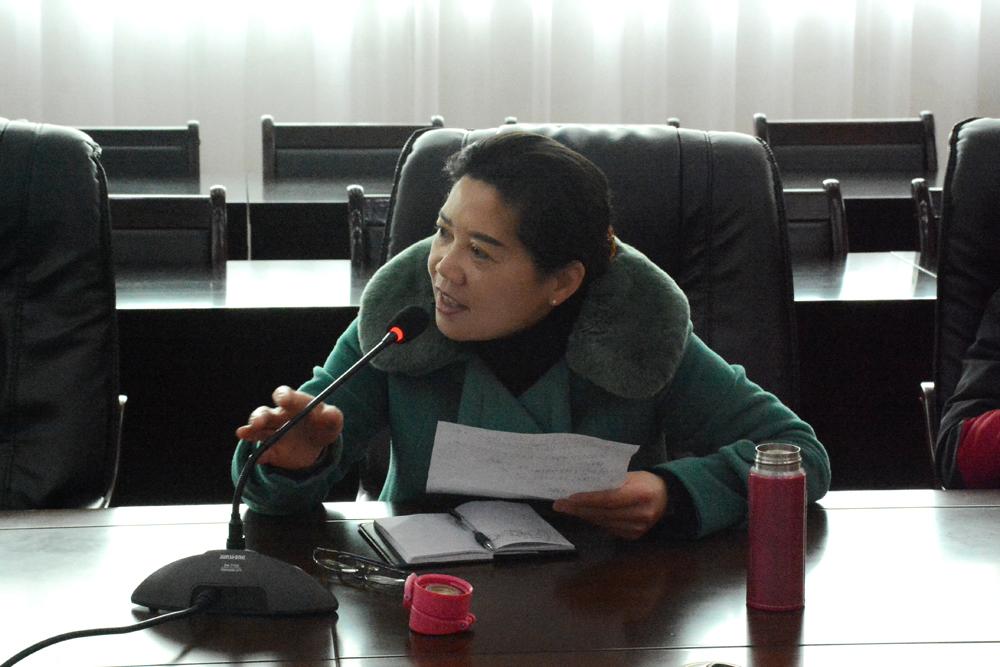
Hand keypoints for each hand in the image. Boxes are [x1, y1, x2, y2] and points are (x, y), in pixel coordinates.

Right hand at [234, 386, 343, 469]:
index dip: (282, 396)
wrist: (318, 446)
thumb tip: (328, 413)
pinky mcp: (271, 451)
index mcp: (293, 404)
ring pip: (257, 430)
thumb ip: (333, 416)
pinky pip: (263, 453)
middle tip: (258, 422)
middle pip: (264, 413)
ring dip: (250, 431)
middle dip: (259, 416)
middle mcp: (278, 416)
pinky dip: (260, 456)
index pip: (283, 394)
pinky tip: (258, 459)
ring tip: (243, 432)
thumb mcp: (333, 421)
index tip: (283, 400)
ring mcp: (272, 433)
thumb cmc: (324, 425)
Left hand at [552, 471, 667, 539]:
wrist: (666, 497)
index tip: (569, 498)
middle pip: (603, 513)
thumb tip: (582, 486)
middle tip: (559, 504)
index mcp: (641, 494)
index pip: (609, 499)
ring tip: (567, 508)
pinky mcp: (634, 536)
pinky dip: (594, 520)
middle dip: (578, 509)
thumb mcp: (630, 475)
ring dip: (583, 515)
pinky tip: (584, 514)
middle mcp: (641, 513)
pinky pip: (608, 528)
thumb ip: (610, 481)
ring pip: (603, 522)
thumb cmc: (644, 481)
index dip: (588, 499)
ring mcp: (638, 528)